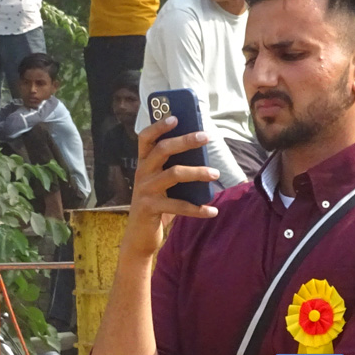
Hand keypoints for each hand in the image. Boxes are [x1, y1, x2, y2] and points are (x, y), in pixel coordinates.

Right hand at [120, 116, 219, 259]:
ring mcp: (145, 191)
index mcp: (143, 164)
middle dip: (185, 141)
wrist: (139, 237)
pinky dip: (198, 208)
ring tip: (215, 174)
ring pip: (174, 174)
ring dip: (198, 172)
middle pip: (162, 150)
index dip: (158, 126)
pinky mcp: (150, 208)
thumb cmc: (156, 205)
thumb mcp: (162, 184)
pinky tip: (212, 210)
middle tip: (205, 137)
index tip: (176, 117)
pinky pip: (179, 205)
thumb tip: (201, 154)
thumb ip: (173, 169)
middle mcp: (141, 174)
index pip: (146, 138)